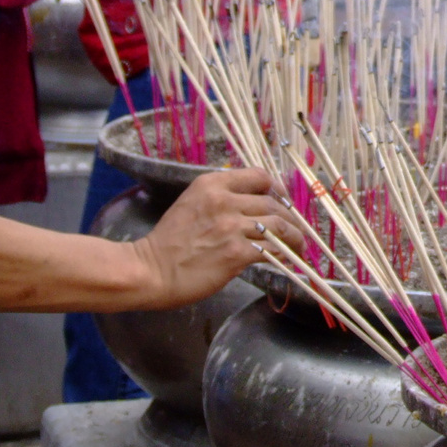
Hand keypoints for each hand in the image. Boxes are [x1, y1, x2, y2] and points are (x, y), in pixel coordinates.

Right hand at [128, 169, 304, 309]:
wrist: (149, 270)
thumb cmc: (168, 242)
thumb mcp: (191, 205)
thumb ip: (220, 200)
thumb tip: (254, 207)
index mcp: (212, 184)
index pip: (259, 176)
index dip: (278, 188)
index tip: (284, 200)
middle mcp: (223, 200)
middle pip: (273, 202)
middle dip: (290, 217)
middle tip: (295, 230)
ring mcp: (231, 226)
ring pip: (279, 225)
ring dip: (294, 237)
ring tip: (297, 246)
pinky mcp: (236, 252)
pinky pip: (273, 249)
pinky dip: (284, 253)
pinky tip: (286, 259)